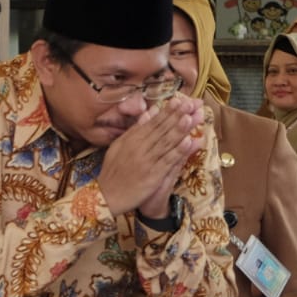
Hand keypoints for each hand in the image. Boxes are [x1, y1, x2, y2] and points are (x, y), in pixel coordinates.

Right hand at [96, 94, 199, 216]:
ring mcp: (145, 161)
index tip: (179, 100)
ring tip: (191, 117)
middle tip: (190, 103)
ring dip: (179, 130)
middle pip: (160, 130)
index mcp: (130, 140)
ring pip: (165, 143)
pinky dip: (177, 151)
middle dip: (176, 116)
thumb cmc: (113, 172)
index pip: (151, 123)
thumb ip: (134, 130)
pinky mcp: (152, 175)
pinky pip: (166, 161)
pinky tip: (187, 142)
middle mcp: (138, 148)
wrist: (106, 196)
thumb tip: (148, 113)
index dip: (166, 111)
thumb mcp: (119, 147)